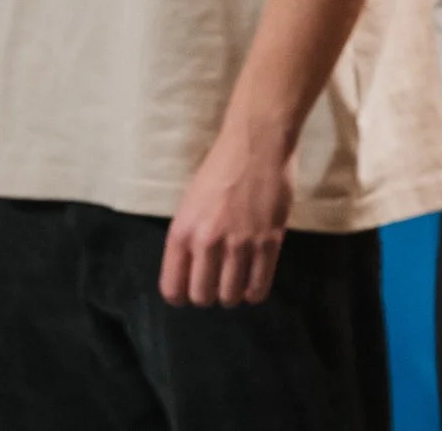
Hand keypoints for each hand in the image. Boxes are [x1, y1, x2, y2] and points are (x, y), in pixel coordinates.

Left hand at [161, 116, 294, 306]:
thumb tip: (192, 271)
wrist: (258, 143)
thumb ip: (189, 237)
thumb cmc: (221, 167)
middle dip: (209, 295)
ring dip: (233, 294)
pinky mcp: (268, 242)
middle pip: (202, 297)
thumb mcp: (191, 202)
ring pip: (231, 296)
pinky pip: (259, 287)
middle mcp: (207, 242)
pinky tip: (254, 282)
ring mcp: (240, 244)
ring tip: (237, 281)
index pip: (173, 288)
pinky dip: (255, 291)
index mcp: (182, 231)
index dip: (181, 296)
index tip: (191, 291)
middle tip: (217, 282)